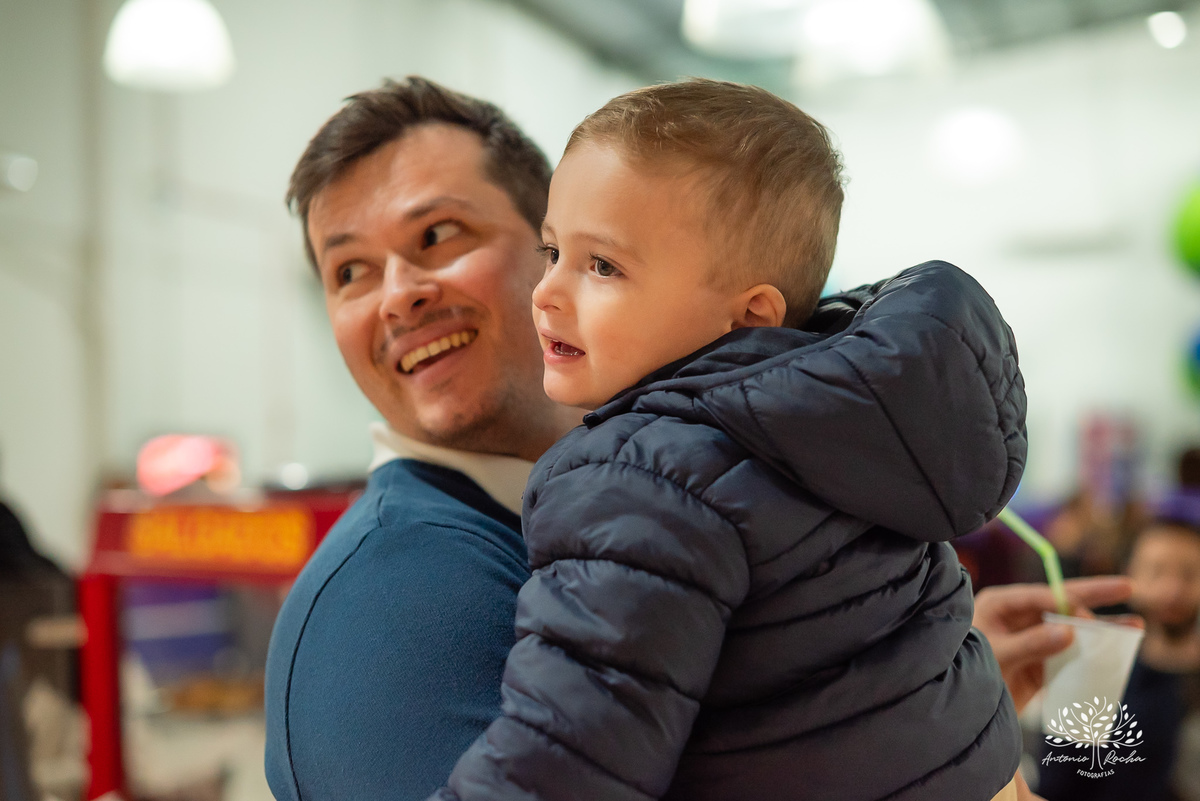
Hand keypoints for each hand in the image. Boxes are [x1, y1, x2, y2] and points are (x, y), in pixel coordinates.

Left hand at [973, 576, 1139, 713]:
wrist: (958, 710)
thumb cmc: (966, 672)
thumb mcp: (997, 656)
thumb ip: (1031, 644)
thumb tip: (1070, 632)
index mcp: (999, 605)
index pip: (1039, 596)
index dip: (1067, 600)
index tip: (1086, 614)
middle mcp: (1017, 618)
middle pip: (1061, 604)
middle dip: (1093, 597)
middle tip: (1127, 587)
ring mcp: (1031, 640)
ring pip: (1072, 629)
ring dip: (1102, 629)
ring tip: (1135, 624)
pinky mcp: (1040, 664)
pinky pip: (1071, 655)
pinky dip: (1093, 654)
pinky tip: (1118, 651)